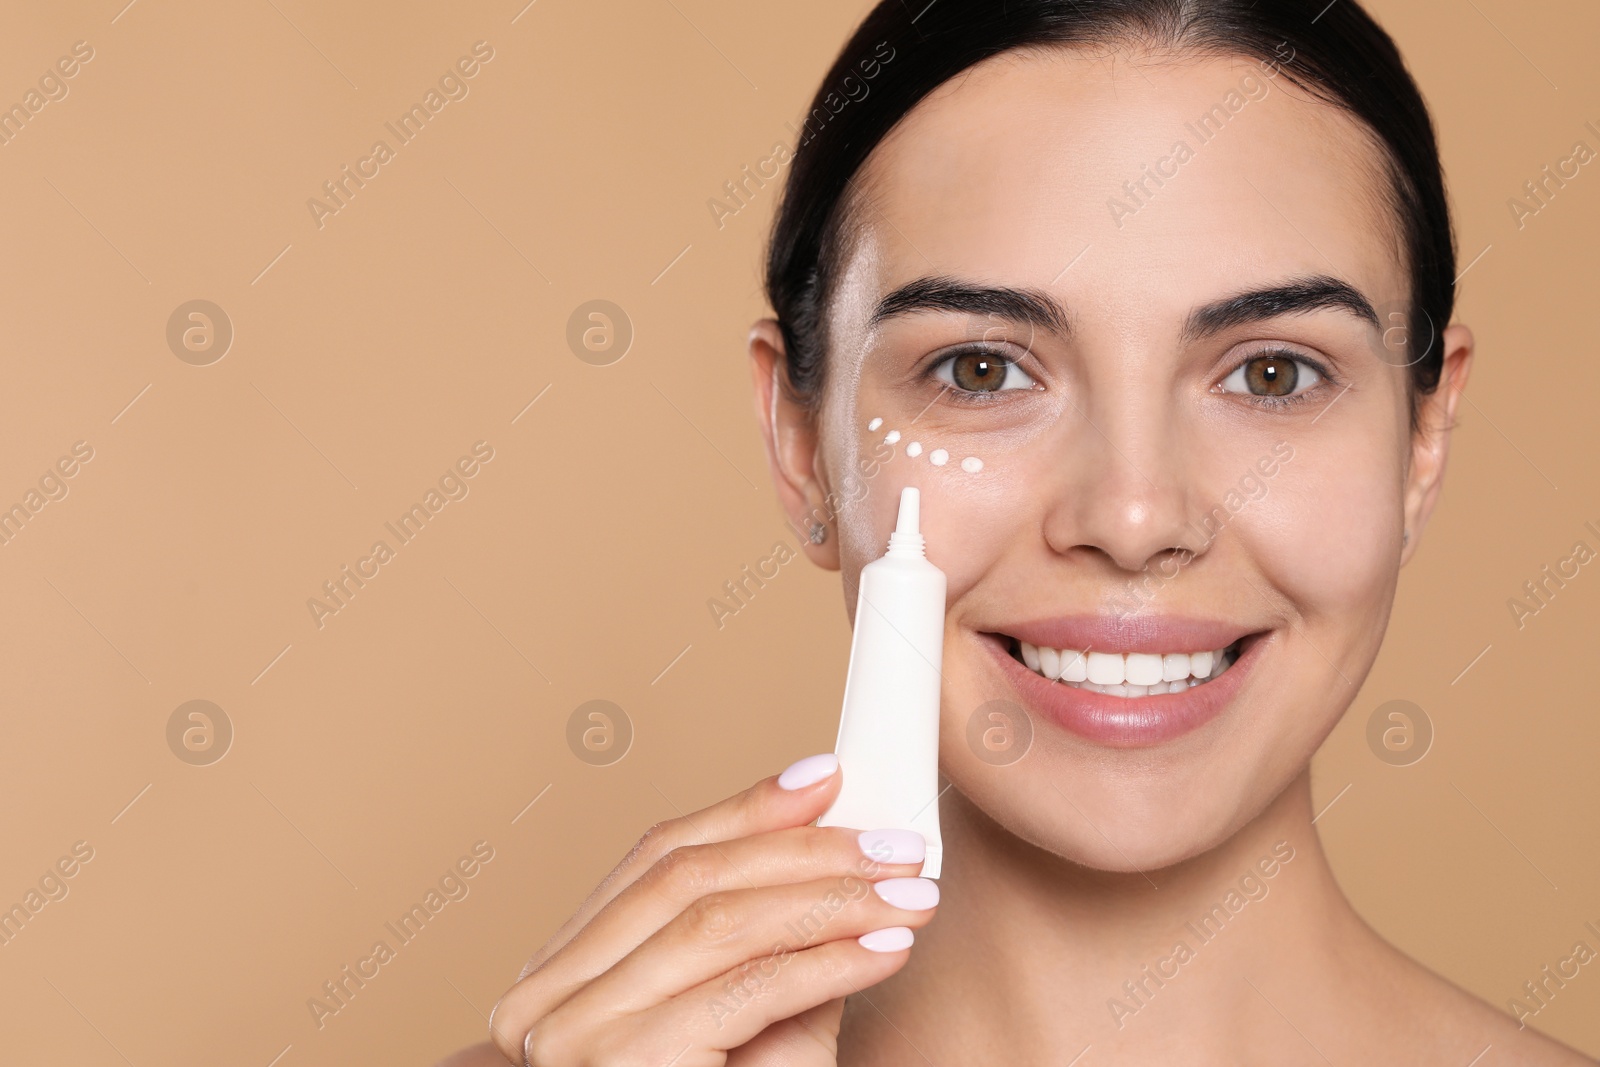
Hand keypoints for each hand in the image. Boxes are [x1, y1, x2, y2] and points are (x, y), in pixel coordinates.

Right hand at [485, 753, 938, 1064]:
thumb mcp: (749, 1020)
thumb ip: (778, 939)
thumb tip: (843, 843)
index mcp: (564, 967)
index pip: (656, 855)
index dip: (746, 807)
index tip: (827, 776)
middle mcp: (547, 994)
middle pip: (687, 876)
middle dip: (803, 849)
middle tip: (894, 843)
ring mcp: (572, 1035)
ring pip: (714, 922)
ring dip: (829, 897)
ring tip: (909, 891)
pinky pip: (741, 991)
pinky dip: (825, 960)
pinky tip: (886, 947)